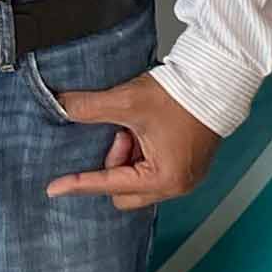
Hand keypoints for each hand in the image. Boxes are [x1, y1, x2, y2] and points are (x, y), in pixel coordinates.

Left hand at [46, 75, 220, 207]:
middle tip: (121, 134)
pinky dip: (140, 154)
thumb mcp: (128, 101)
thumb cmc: (181, 96)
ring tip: (135, 129)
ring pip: (136, 181)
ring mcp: (184, 178)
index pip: (108, 184)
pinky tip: (144, 131)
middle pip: (122, 192)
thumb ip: (89, 108)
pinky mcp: (187, 165)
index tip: (54, 188)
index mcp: (164, 180)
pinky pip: (151, 170)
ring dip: (127, 157)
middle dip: (113, 165)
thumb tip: (60, 106)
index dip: (79, 182)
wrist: (216, 80)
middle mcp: (177, 186)